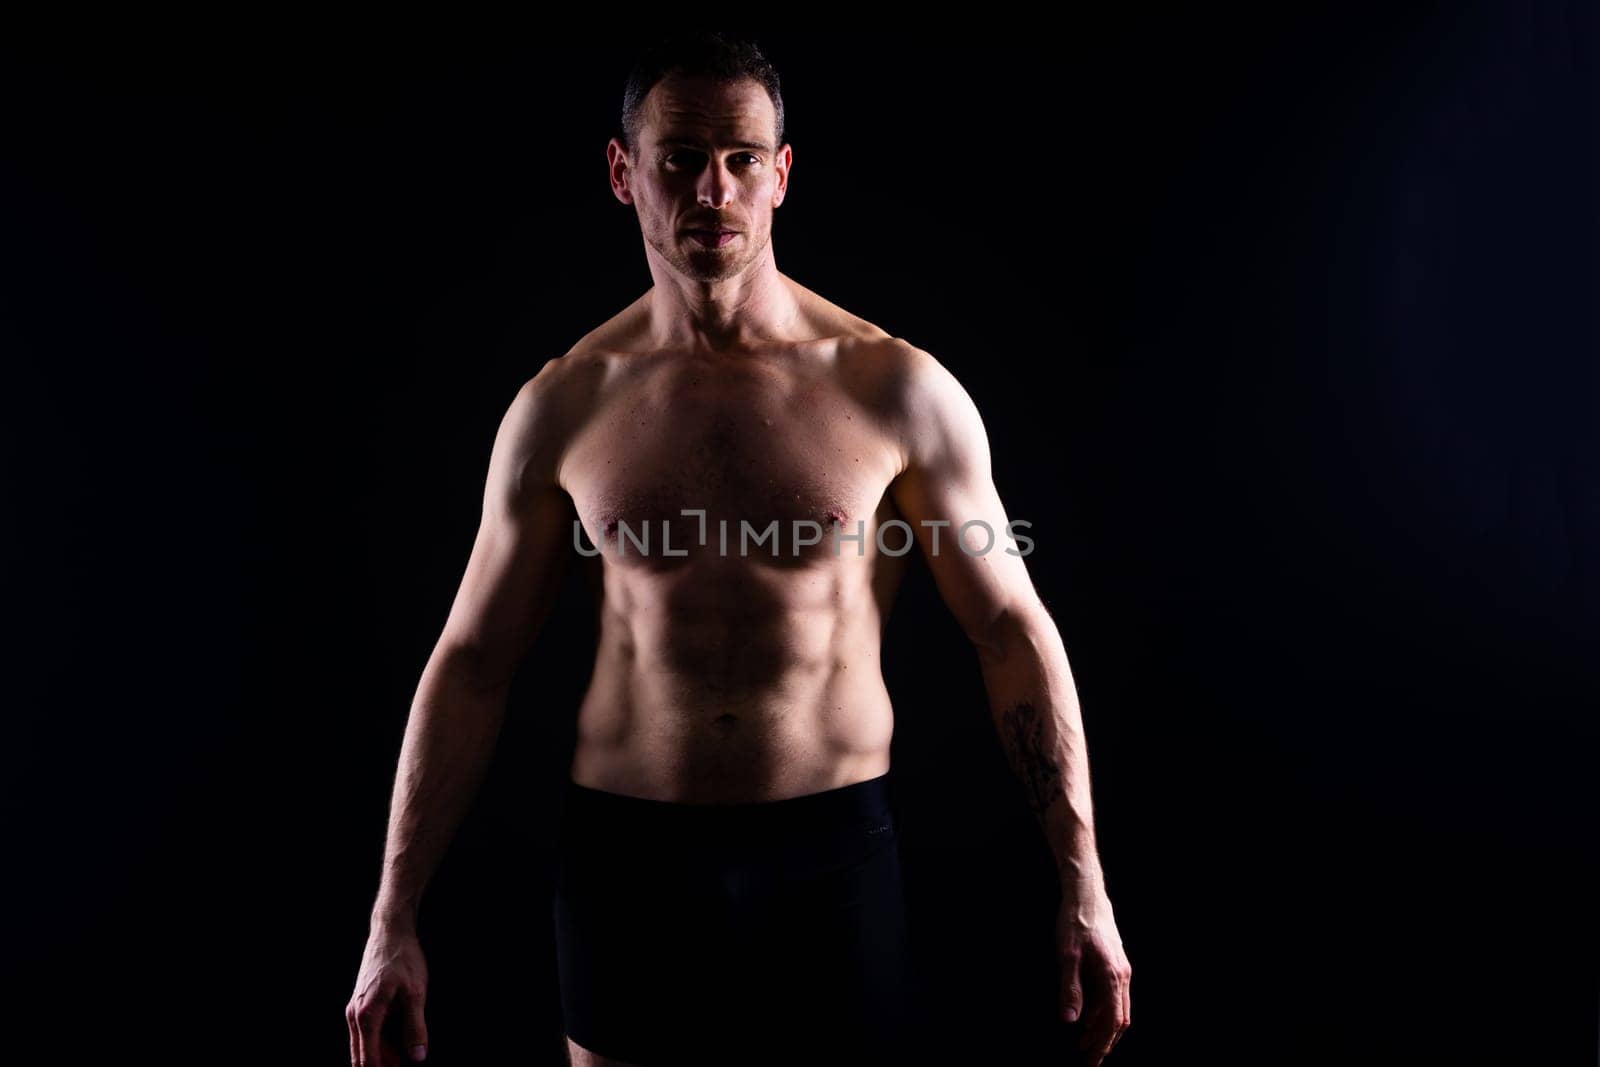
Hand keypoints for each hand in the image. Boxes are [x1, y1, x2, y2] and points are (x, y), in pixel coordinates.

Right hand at [346, 919, 429, 1065]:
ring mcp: (355, 1008)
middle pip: (363, 1055)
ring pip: (364, 1044)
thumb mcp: (416, 993)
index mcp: (367, 1015)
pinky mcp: (359, 1003)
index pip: (369, 1059)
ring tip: (402, 1060)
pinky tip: (396, 1044)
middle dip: (382, 1065)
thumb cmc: (403, 958)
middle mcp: (355, 1015)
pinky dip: (378, 1042)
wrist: (390, 931)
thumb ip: (416, 1027)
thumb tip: (418, 1057)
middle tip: (401, 1066)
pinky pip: (365, 1031)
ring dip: (381, 1055)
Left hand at [1056, 891, 1130, 1063]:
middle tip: (1089, 1059)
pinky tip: (1087, 1017)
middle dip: (1105, 1042)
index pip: (1112, 1021)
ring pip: (1118, 1008)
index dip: (1102, 1044)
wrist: (1087, 893)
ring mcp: (1121, 969)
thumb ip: (1070, 988)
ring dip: (1103, 1028)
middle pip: (1120, 1019)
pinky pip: (1113, 996)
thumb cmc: (1076, 921)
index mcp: (1113, 976)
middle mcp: (1122, 975)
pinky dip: (1102, 1012)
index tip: (1091, 1061)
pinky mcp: (1115, 963)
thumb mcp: (1067, 955)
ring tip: (1085, 1043)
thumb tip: (1070, 1020)